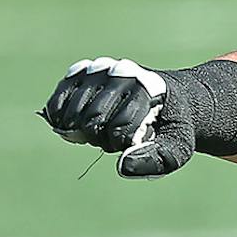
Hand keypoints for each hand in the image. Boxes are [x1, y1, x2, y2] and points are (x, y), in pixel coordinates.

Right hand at [41, 57, 193, 177]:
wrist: (169, 99)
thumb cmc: (170, 127)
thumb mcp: (177, 147)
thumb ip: (157, 159)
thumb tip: (123, 166)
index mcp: (148, 88)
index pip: (119, 128)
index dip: (122, 145)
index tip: (134, 141)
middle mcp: (122, 72)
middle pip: (92, 121)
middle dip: (102, 139)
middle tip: (118, 137)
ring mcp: (99, 69)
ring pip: (73, 114)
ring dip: (83, 131)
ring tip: (104, 129)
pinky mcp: (81, 72)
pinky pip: (58, 101)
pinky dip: (61, 120)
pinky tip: (75, 127)